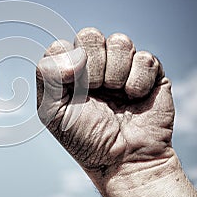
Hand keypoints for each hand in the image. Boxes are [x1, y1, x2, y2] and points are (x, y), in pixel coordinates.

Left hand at [37, 28, 196, 196]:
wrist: (122, 160)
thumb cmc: (84, 137)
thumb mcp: (51, 111)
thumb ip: (47, 75)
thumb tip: (76, 53)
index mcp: (69, 69)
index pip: (61, 45)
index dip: (67, 67)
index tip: (73, 92)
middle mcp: (94, 62)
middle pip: (90, 35)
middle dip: (92, 67)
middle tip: (95, 92)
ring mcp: (122, 65)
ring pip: (119, 41)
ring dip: (115, 74)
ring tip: (116, 95)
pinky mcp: (149, 72)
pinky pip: (145, 58)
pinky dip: (138, 82)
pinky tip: (134, 98)